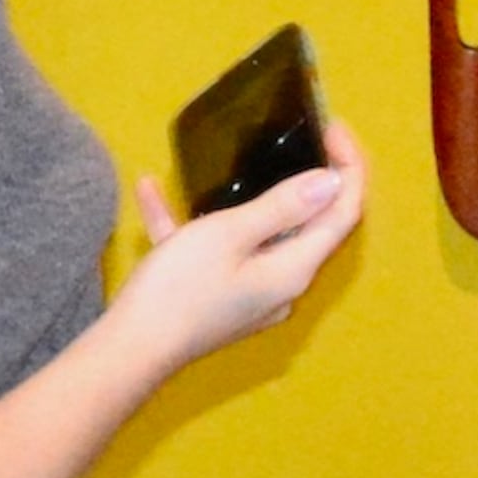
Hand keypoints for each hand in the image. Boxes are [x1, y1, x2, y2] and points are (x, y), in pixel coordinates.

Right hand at [116, 119, 367, 368]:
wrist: (130, 350)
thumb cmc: (180, 288)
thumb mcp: (230, 234)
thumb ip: (282, 206)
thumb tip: (332, 183)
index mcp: (293, 269)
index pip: (341, 213)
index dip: (347, 169)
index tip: (333, 128)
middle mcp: (281, 285)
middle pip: (310, 226)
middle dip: (309, 180)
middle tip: (302, 136)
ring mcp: (251, 295)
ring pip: (263, 236)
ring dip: (250, 198)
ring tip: (239, 161)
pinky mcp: (219, 298)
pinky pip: (216, 251)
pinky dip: (193, 224)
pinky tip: (150, 192)